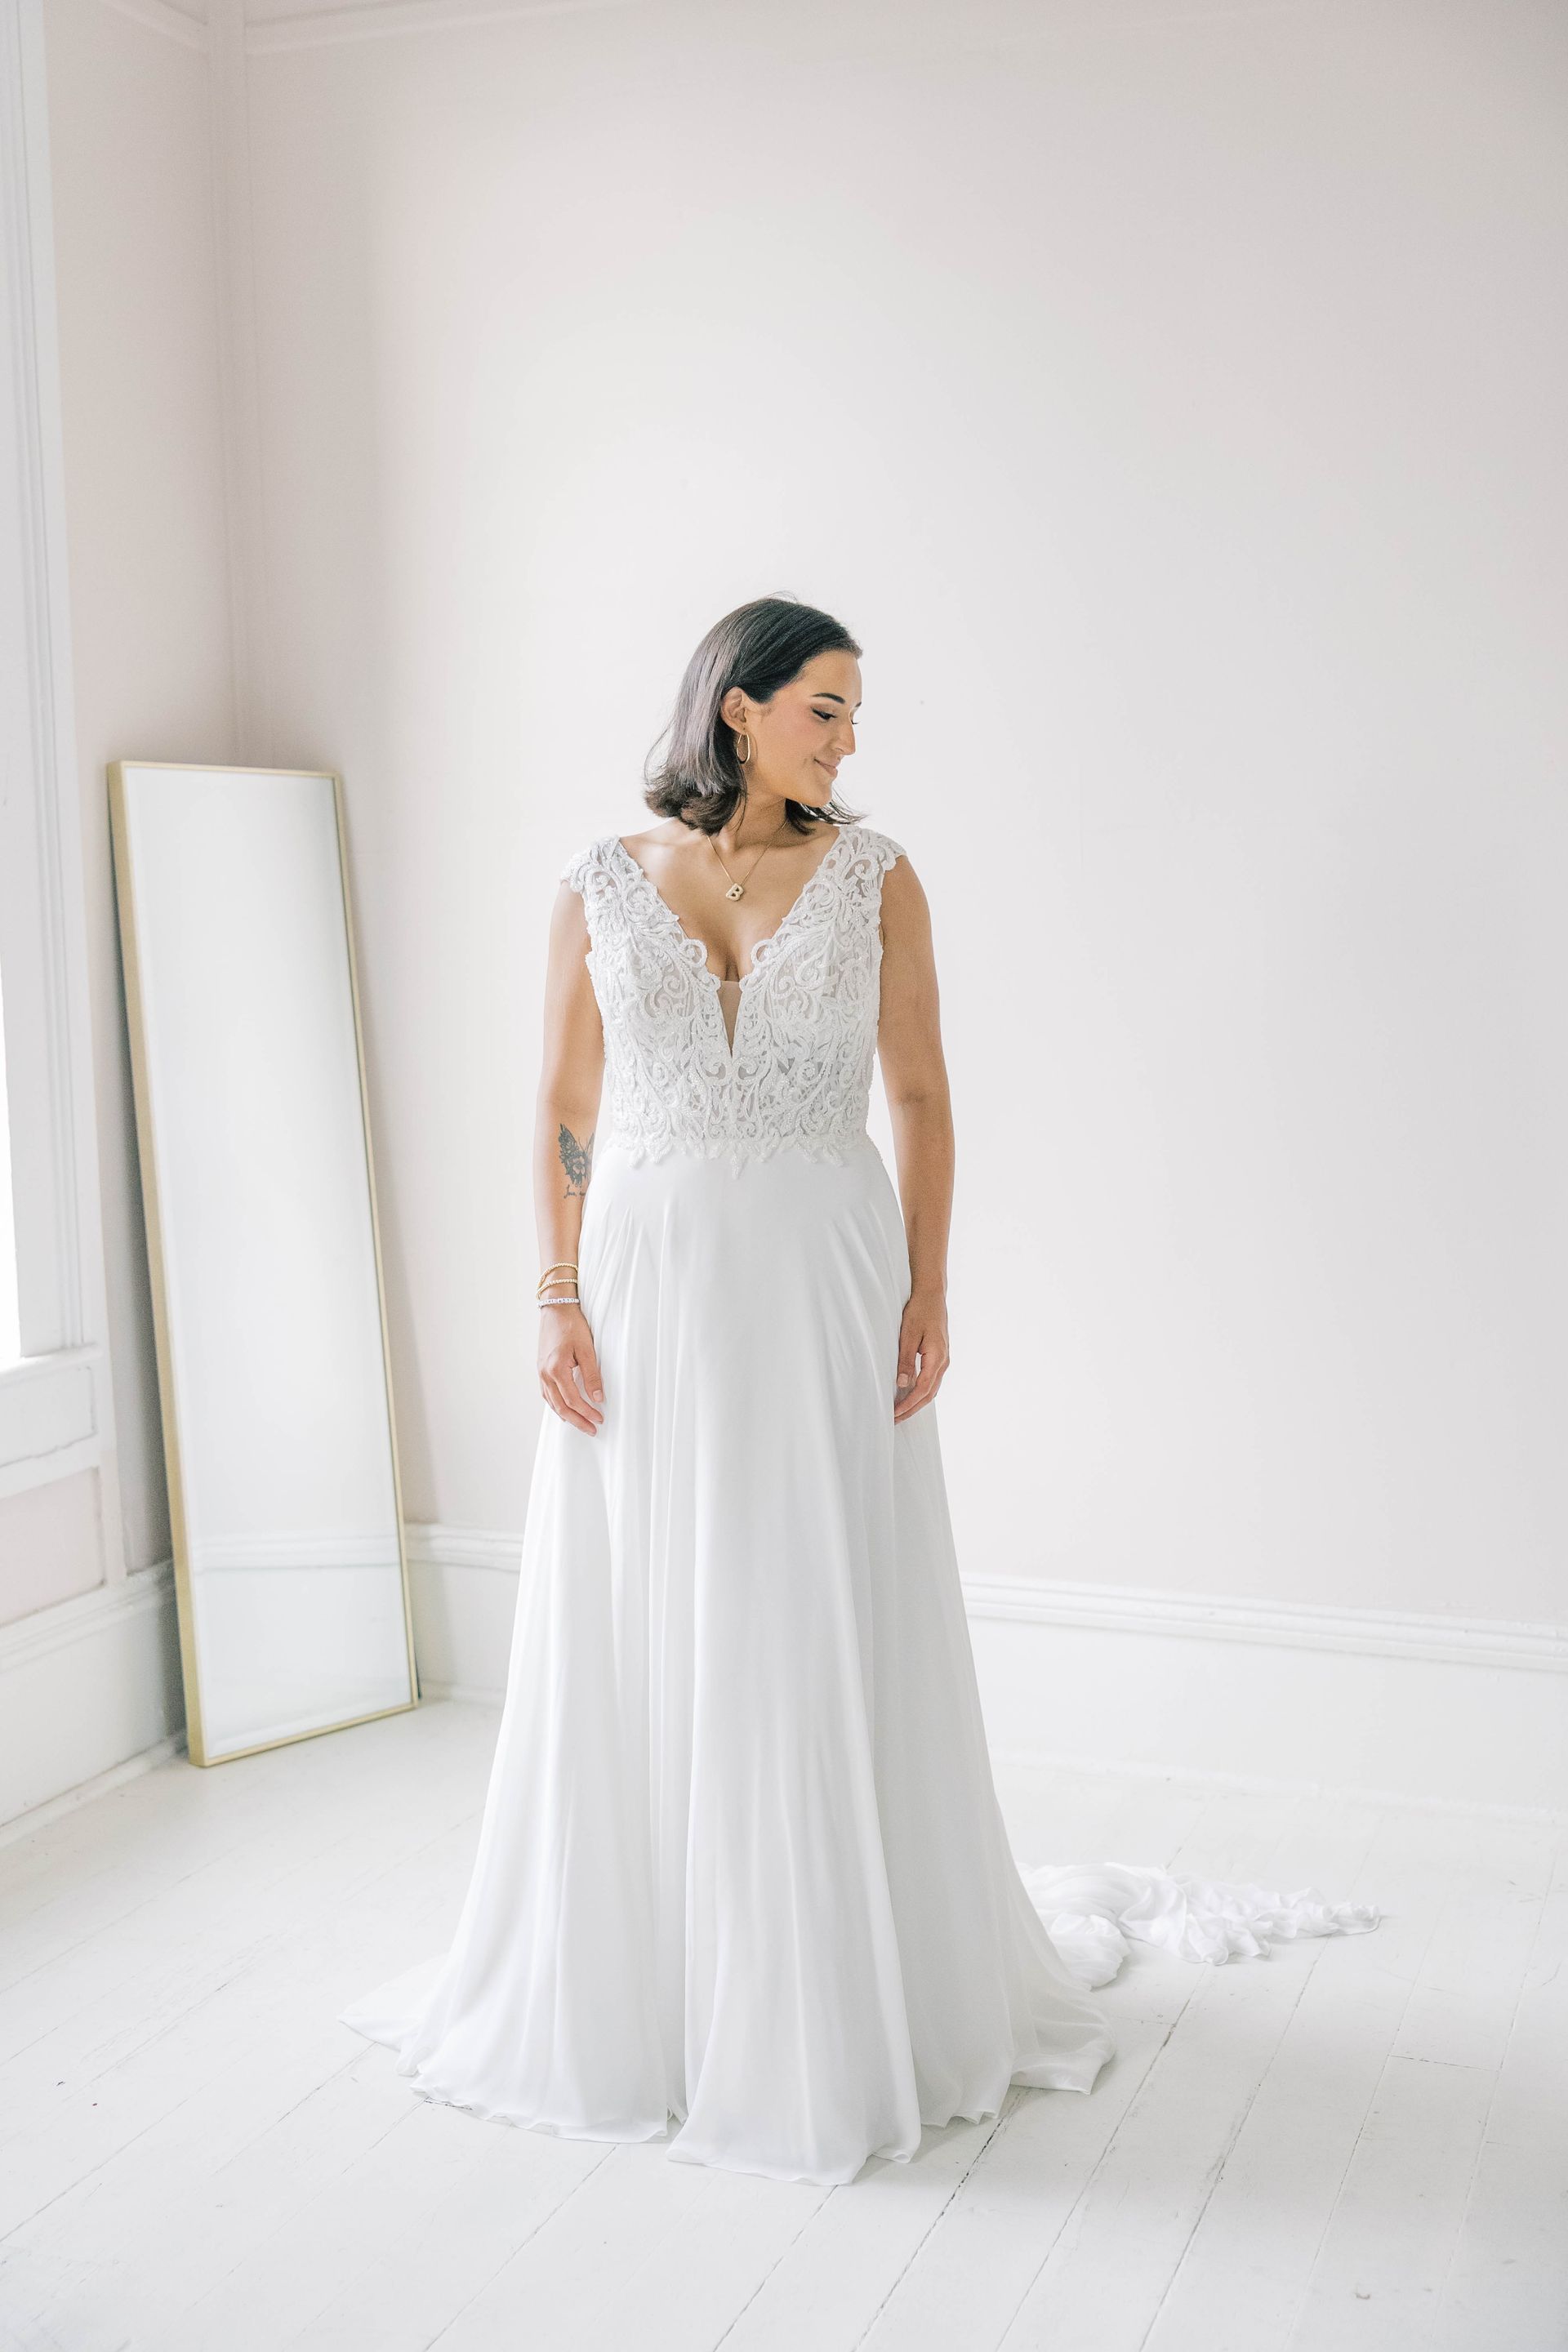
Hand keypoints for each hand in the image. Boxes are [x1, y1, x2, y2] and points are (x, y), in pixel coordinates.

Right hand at [538, 1304, 604, 1434]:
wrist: (556, 1309)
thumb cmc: (572, 1325)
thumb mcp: (587, 1349)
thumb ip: (592, 1375)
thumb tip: (597, 1397)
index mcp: (556, 1369)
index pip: (572, 1400)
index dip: (586, 1412)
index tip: (600, 1419)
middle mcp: (545, 1374)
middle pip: (560, 1407)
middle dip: (577, 1420)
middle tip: (592, 1429)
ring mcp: (540, 1372)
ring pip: (552, 1403)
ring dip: (566, 1415)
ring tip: (580, 1423)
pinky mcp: (541, 1369)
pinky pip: (547, 1394)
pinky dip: (556, 1405)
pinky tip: (564, 1409)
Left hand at [894, 1290, 948, 1421]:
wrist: (932, 1295)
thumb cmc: (919, 1311)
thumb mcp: (908, 1335)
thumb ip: (906, 1360)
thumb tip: (902, 1385)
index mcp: (937, 1357)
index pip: (922, 1389)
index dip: (908, 1404)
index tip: (894, 1413)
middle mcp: (944, 1362)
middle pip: (929, 1394)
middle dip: (911, 1409)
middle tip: (894, 1420)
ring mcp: (944, 1360)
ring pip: (931, 1390)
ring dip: (916, 1402)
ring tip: (899, 1411)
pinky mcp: (940, 1357)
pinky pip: (932, 1381)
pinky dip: (920, 1392)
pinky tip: (909, 1395)